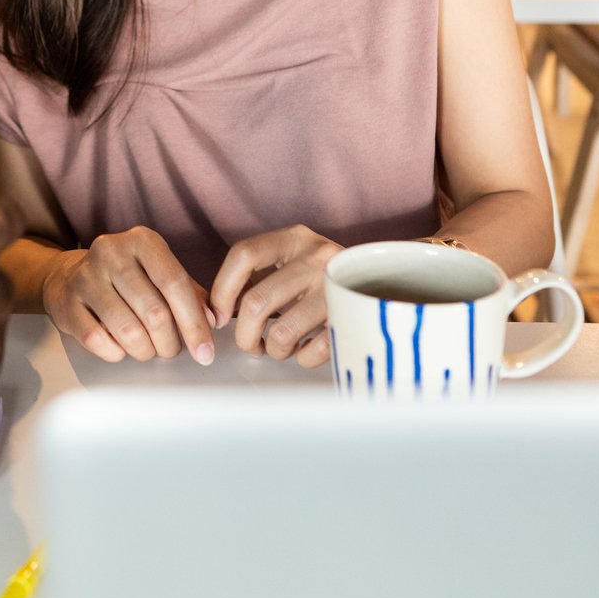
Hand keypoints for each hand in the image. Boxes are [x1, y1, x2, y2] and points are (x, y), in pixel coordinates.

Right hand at [41, 226, 214, 364]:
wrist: (69, 276)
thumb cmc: (126, 278)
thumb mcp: (160, 274)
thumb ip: (191, 295)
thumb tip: (213, 321)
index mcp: (142, 241)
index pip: (175, 283)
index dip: (194, 322)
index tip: (205, 351)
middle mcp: (111, 252)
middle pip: (154, 312)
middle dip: (170, 343)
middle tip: (172, 351)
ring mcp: (86, 277)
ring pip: (128, 331)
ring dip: (146, 351)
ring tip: (149, 350)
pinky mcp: (67, 303)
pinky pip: (99, 341)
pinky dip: (117, 353)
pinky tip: (121, 347)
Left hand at [210, 225, 341, 368]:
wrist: (384, 279)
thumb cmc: (319, 279)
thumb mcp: (288, 264)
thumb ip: (253, 279)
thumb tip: (213, 313)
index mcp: (293, 238)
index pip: (244, 255)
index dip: (223, 291)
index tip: (219, 318)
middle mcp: (317, 256)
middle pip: (257, 302)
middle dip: (244, 335)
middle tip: (249, 345)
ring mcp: (337, 287)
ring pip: (283, 332)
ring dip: (274, 350)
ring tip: (279, 348)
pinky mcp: (355, 317)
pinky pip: (315, 351)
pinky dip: (302, 359)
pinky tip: (304, 352)